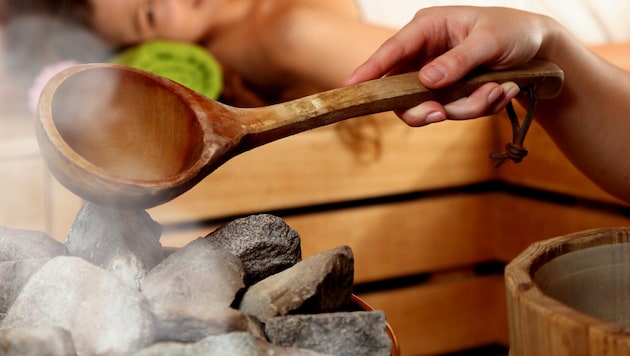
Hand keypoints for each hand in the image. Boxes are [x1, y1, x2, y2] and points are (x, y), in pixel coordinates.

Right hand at [345, 6, 549, 125]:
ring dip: (467, 106)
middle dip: (425, 107)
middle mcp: (426, 53)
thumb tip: (425, 81)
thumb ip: (457, 61)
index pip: (391, 51)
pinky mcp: (450, 93)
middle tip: (440, 114)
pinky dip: (479, 108)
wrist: (542, 50)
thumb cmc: (514, 32)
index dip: (369, 70)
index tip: (350, 87)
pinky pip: (453, 112)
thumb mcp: (489, 41)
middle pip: (402, 91)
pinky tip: (501, 91)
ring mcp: (437, 75)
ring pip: (430, 107)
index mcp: (428, 27)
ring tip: (498, 90)